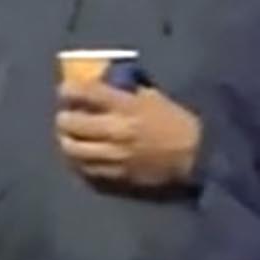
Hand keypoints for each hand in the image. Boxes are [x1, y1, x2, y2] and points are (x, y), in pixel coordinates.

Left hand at [56, 80, 200, 188]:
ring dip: (67, 141)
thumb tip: (103, 85)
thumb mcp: (154, 97)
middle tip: (65, 116)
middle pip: (71, 123)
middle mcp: (116, 129)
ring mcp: (114, 155)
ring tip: (69, 138)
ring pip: (73, 149)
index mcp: (127, 106)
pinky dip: (79, 162)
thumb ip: (127, 91)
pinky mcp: (116, 174)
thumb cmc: (176, 122)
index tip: (66, 91)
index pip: (86, 93)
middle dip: (64, 118)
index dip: (69, 90)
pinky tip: (82, 157)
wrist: (196, 155)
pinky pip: (86, 169)